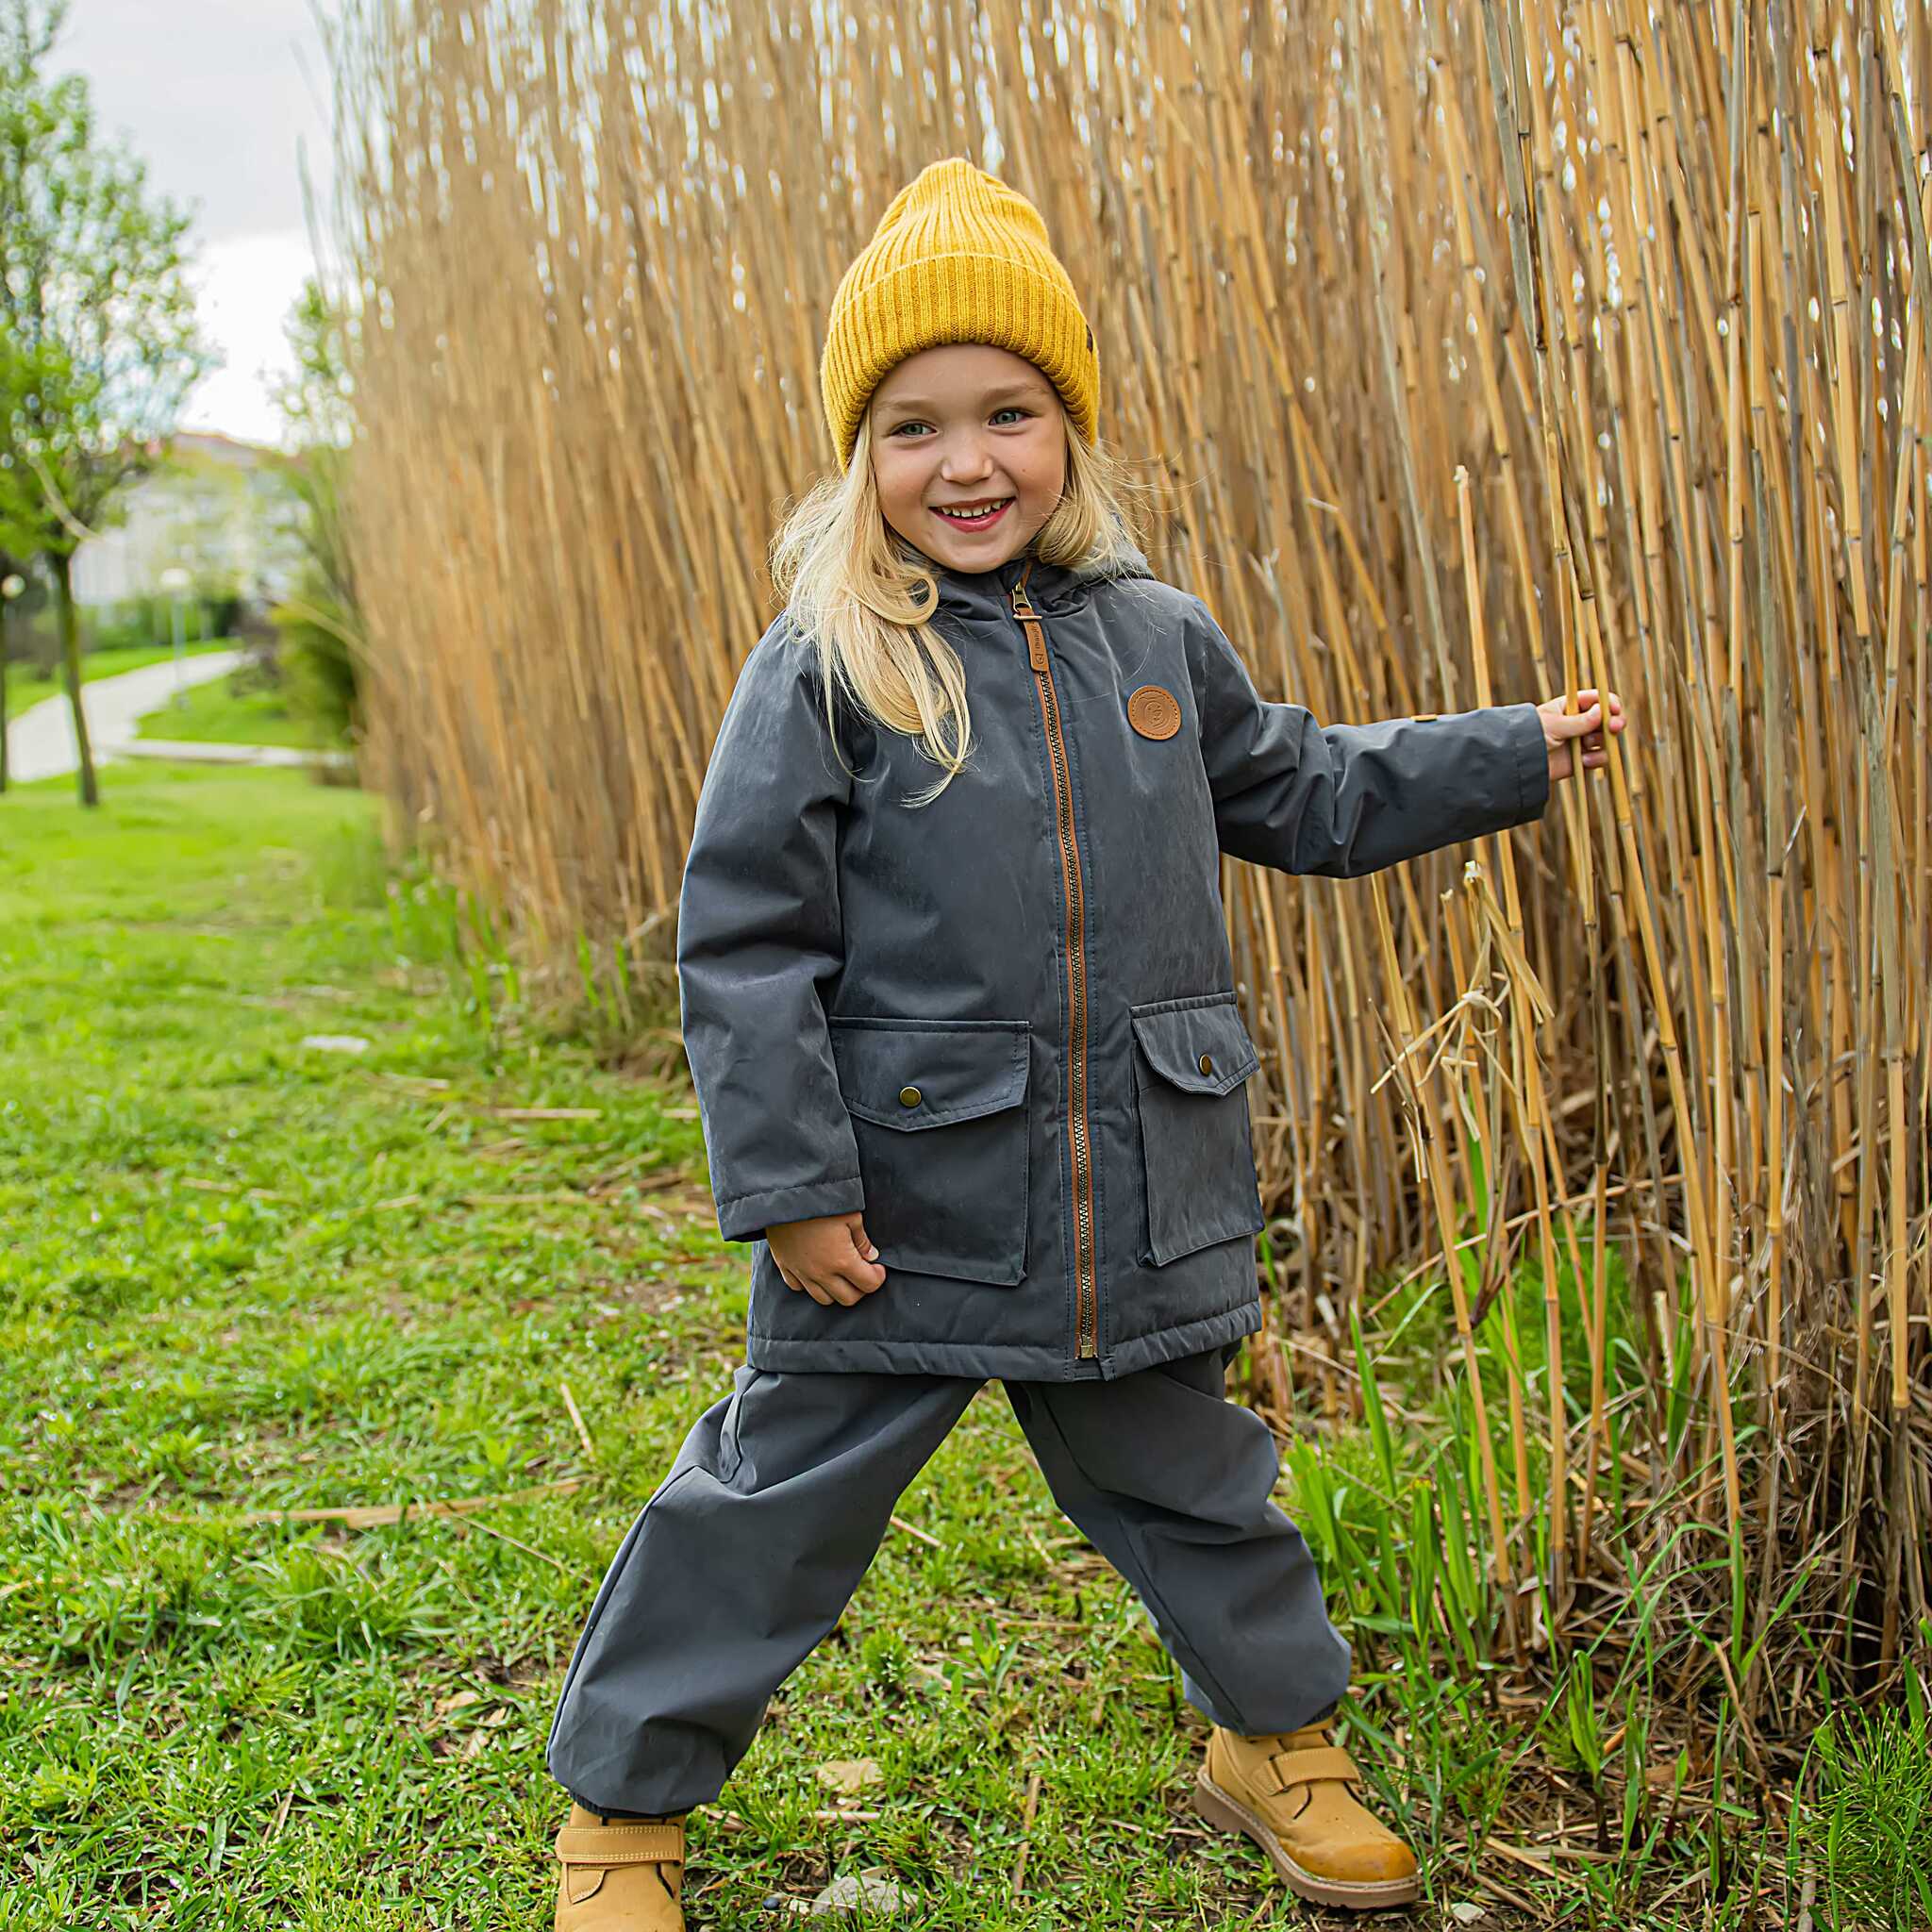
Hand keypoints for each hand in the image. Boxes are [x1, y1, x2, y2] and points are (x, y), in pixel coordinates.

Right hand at [766, 1209, 885, 1307]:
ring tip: (840, 1274)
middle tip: (862, 1273)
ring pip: (824, 1299)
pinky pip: (799, 1288)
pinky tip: (816, 1271)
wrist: (785, 1195)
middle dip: (861, 1289)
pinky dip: (810, 1285)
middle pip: (848, 1299)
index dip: (878, 1277)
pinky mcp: (785, 1266)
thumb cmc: (822, 1202)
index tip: (877, 1267)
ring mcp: (802, 1272)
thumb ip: (862, 1239)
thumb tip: (870, 1256)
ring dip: (836, 1291)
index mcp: (842, 1260)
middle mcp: (822, 1273)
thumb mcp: (851, 1215)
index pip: (869, 1284)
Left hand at [1538, 686, 1626, 781]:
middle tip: (1614, 727)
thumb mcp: (1553, 725)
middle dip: (1614, 722)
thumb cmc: (1530, 737)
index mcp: (1570, 706)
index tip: (1614, 709)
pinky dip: (1598, 758)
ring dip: (1603, 741)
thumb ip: (1578, 721)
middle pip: (1608, 718)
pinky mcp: (1582, 759)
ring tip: (1587, 745)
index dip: (1609, 703)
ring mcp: (1581, 741)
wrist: (1519, 764)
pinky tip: (1584, 760)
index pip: (1597, 699)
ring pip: (1607, 738)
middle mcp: (1579, 722)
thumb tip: (1601, 711)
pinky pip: (1601, 757)